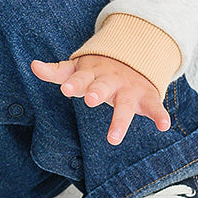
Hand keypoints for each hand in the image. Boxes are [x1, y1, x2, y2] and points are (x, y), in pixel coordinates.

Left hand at [30, 54, 170, 145]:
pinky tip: (164, 126)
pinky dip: (160, 115)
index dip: (74, 83)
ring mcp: (129, 89)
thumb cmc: (95, 70)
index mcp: (91, 73)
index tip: (66, 89)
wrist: (132, 58)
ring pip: (126, 104)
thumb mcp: (76, 68)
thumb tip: (33, 65)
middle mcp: (110, 81)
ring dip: (121, 120)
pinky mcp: (147, 97)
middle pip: (103, 87)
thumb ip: (56, 71)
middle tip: (90, 100)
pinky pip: (156, 107)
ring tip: (113, 139)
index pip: (80, 77)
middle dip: (97, 92)